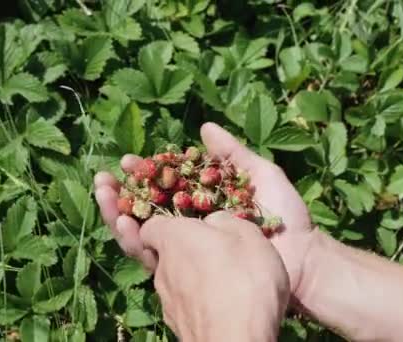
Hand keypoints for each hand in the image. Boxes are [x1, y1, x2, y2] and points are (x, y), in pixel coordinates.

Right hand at [94, 122, 315, 303]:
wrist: (300, 255)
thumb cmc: (285, 215)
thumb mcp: (261, 174)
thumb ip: (232, 153)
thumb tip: (205, 127)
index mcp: (204, 202)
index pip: (165, 185)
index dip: (144, 174)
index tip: (127, 160)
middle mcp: (192, 224)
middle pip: (148, 208)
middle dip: (121, 193)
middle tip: (102, 178)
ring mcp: (189, 248)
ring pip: (144, 231)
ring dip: (117, 213)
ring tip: (102, 194)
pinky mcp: (188, 270)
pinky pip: (155, 256)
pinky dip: (135, 240)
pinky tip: (122, 223)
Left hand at [137, 212, 289, 340]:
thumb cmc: (245, 280)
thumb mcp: (248, 236)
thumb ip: (226, 222)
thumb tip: (212, 222)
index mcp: (174, 237)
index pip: (151, 226)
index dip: (164, 224)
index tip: (181, 225)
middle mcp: (162, 268)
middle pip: (164, 254)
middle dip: (182, 252)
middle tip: (210, 253)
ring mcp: (167, 301)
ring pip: (174, 281)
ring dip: (191, 278)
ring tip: (223, 281)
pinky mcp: (177, 326)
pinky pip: (185, 305)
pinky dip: (198, 302)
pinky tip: (221, 304)